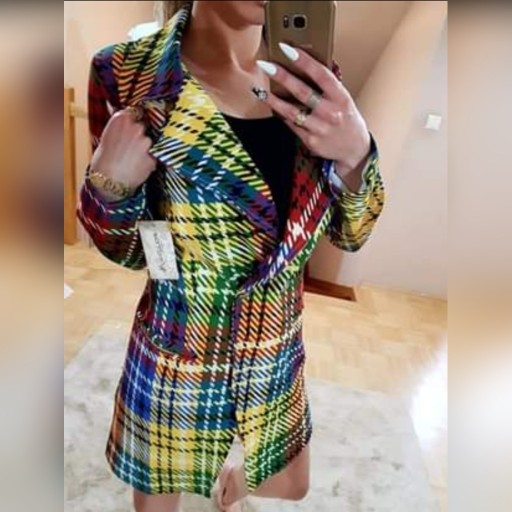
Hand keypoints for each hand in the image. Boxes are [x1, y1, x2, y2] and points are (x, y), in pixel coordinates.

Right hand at [90, 106, 155, 189]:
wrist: (107, 181)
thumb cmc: (103, 160)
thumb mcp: (107, 136)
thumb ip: (119, 127)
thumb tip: (125, 120)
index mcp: (121, 119)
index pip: (136, 112)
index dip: (135, 120)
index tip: (133, 126)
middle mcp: (136, 127)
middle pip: (143, 127)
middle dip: (139, 136)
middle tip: (130, 148)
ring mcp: (146, 142)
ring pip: (149, 143)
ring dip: (144, 150)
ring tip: (132, 159)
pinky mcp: (153, 156)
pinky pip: (152, 157)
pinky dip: (148, 161)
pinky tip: (137, 167)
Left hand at [254, 44, 370, 176]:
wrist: (354, 148)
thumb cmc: (346, 118)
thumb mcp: (343, 99)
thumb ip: (327, 86)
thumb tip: (303, 66)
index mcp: (341, 97)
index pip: (321, 75)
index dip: (304, 61)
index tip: (287, 49)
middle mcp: (330, 113)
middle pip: (302, 92)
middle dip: (282, 77)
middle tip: (265, 65)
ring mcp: (320, 129)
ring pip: (291, 112)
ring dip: (273, 100)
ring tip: (259, 90)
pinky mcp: (311, 141)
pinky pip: (291, 125)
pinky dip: (280, 114)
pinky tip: (271, 106)